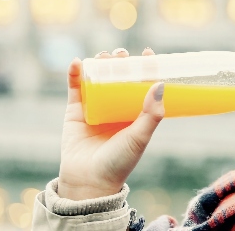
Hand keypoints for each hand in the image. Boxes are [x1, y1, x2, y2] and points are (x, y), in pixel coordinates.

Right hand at [58, 48, 161, 199]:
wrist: (90, 181)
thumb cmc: (119, 162)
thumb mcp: (140, 137)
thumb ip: (152, 114)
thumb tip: (160, 84)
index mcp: (135, 113)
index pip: (142, 85)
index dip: (145, 68)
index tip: (149, 53)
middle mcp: (116, 108)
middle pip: (119, 77)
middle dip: (121, 62)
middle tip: (122, 54)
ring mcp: (95, 107)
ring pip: (97, 78)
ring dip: (100, 63)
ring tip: (104, 57)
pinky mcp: (75, 111)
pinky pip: (74, 88)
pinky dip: (75, 73)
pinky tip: (77, 62)